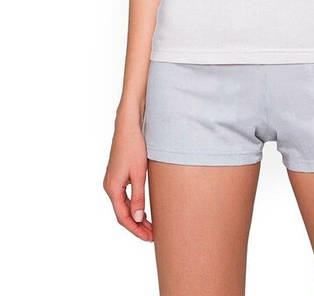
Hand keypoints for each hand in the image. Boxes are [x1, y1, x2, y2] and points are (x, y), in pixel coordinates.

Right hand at [103, 120, 152, 241]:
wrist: (128, 127)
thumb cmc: (134, 147)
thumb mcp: (139, 174)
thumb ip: (138, 197)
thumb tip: (137, 219)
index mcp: (112, 188)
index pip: (123, 217)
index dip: (136, 230)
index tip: (149, 238)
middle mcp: (109, 186)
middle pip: (123, 213)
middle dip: (137, 226)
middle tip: (153, 235)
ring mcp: (112, 181)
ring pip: (124, 206)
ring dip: (136, 217)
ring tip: (151, 226)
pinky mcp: (118, 175)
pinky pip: (124, 197)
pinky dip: (134, 206)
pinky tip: (143, 210)